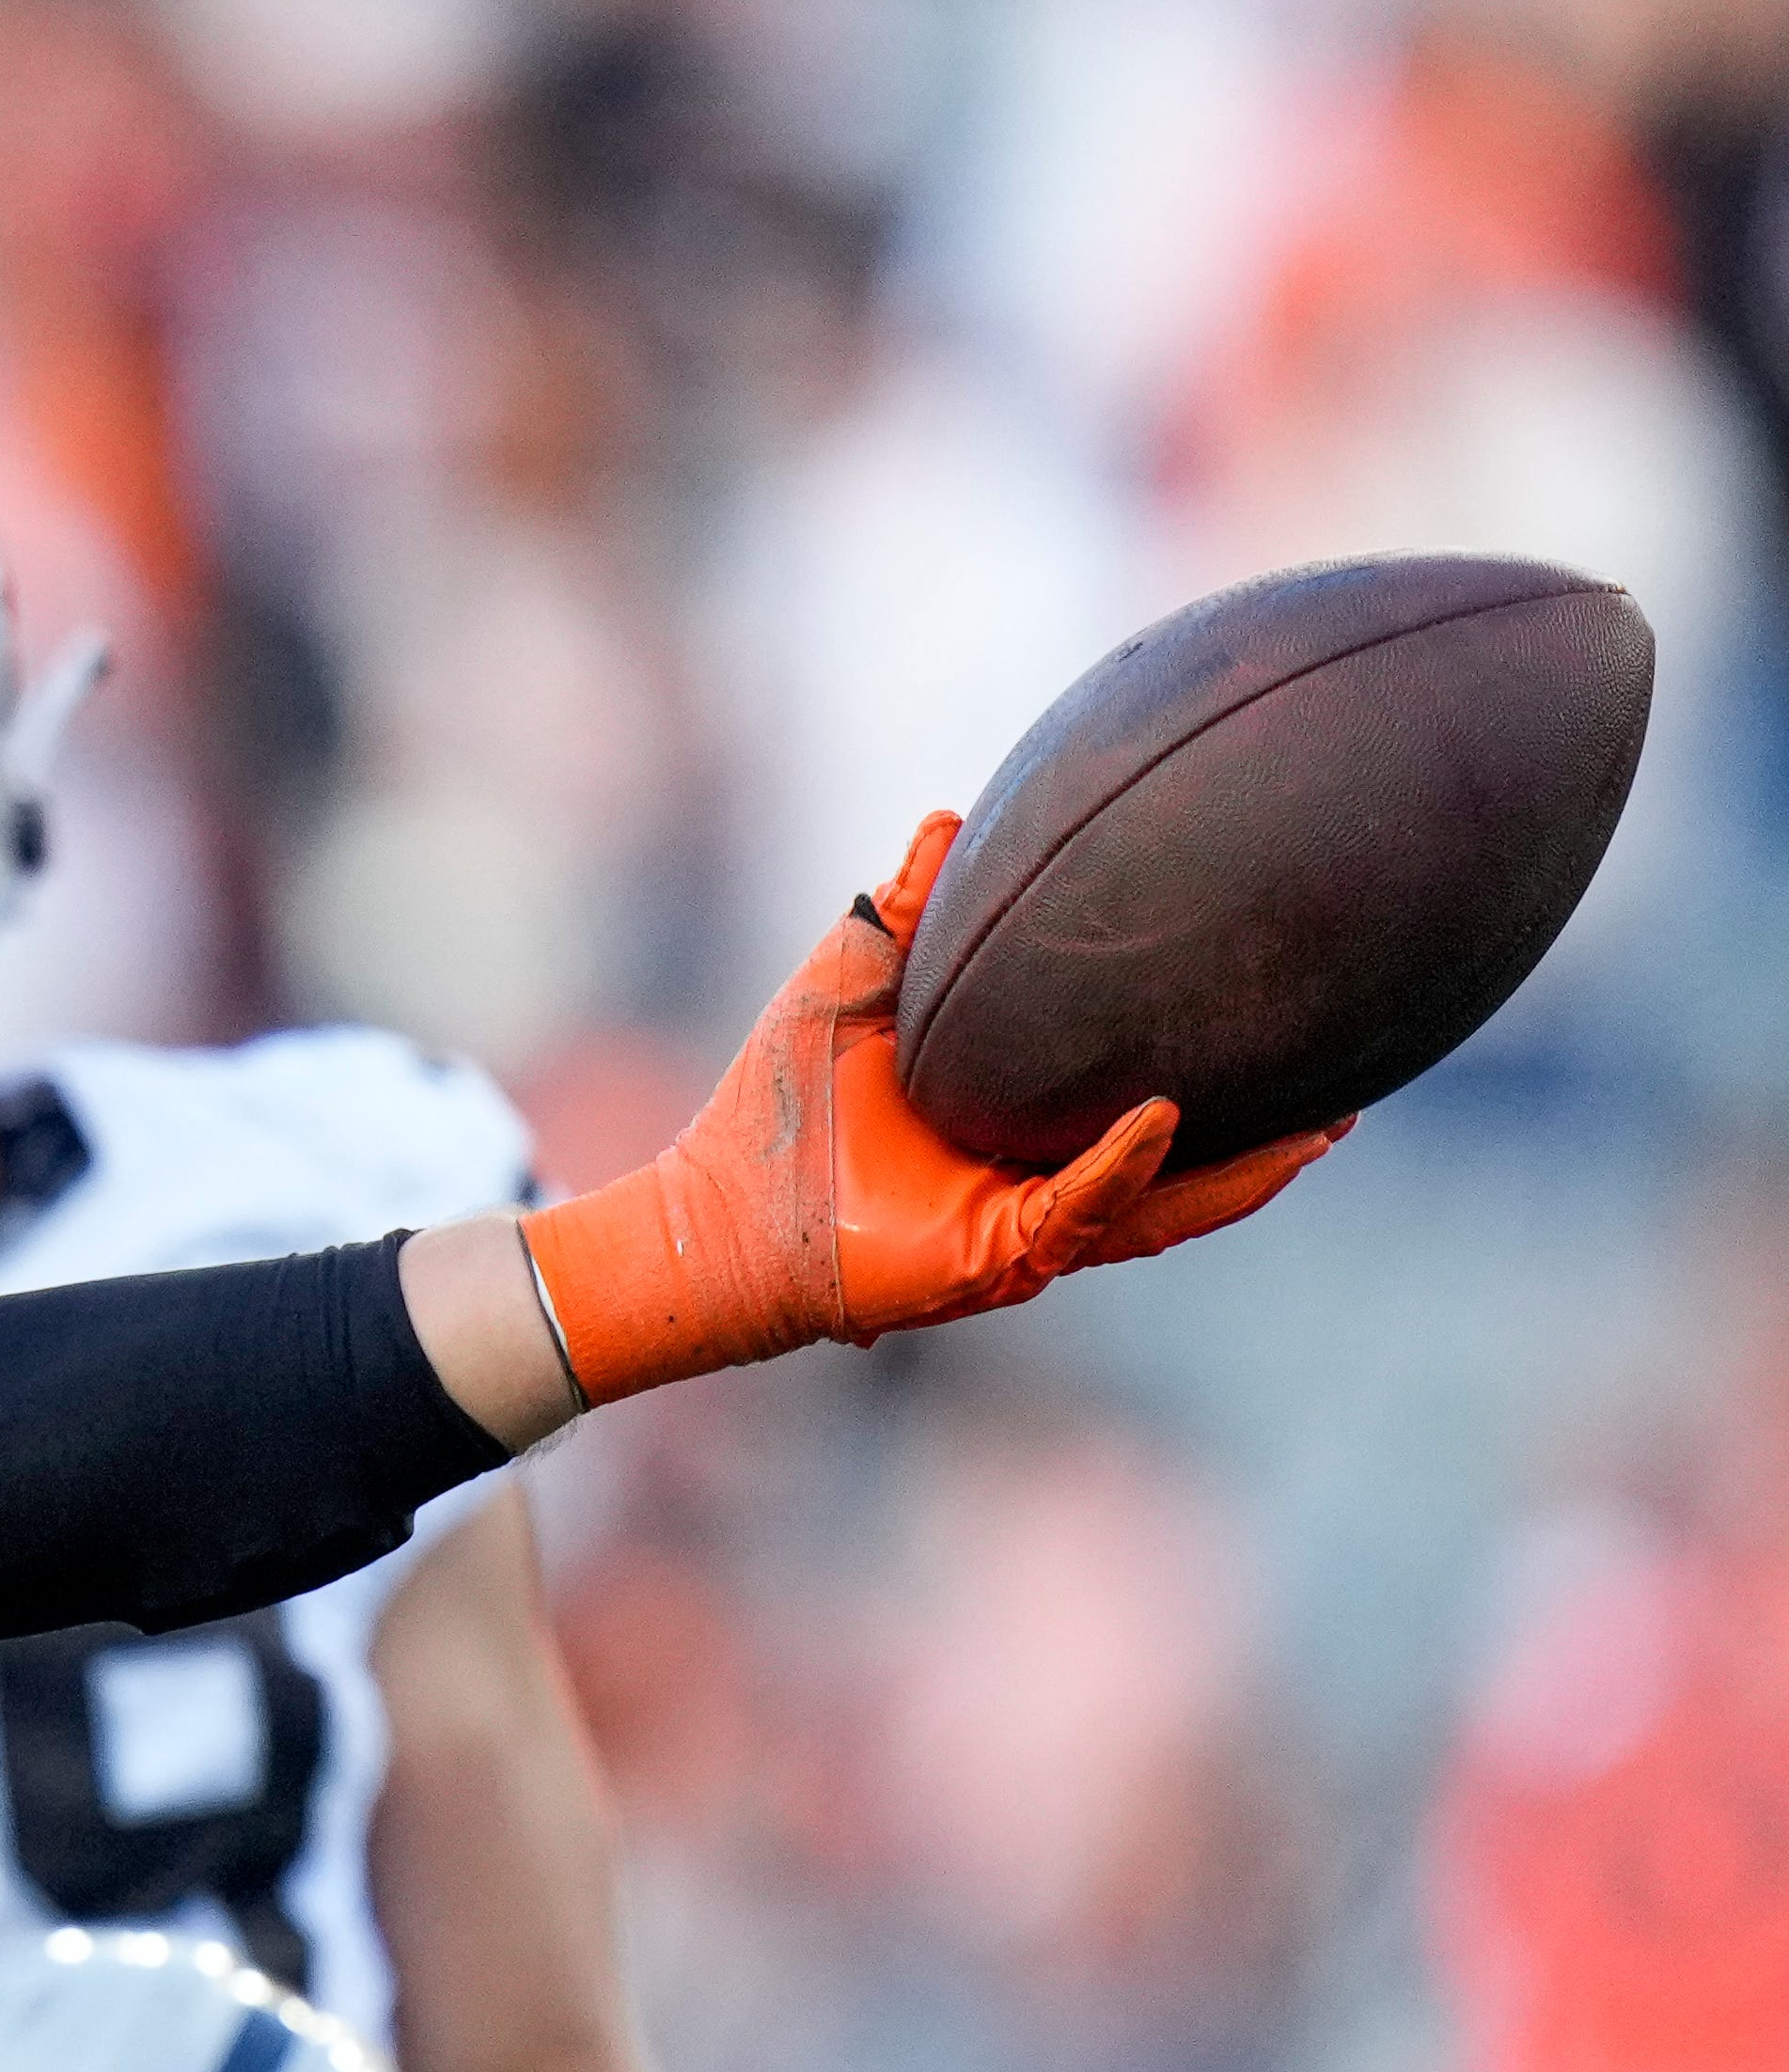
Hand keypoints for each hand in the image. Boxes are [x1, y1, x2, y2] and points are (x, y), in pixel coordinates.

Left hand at [513, 817, 1342, 1400]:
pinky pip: (1082, 1208)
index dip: (1223, 1066)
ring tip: (1322, 1127)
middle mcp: (1048, 1183)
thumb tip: (950, 813)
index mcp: (1031, 1125)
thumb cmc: (777, 1107)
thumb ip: (908, 907)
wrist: (712, 1208)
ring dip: (1245, 1171)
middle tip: (1359, 1088)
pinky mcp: (994, 1258)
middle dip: (1279, 1136)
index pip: (1151, 1101)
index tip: (1290, 1011)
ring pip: (1167, 1204)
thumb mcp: (852, 983)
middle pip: (1196, 1165)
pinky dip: (1123, 1164)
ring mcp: (1030, 1227)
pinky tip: (1165, 1118)